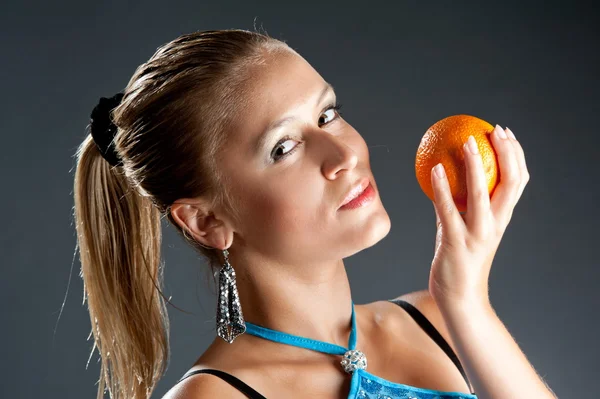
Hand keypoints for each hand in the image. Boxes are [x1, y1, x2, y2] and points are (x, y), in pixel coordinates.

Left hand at [428, 125, 529, 307]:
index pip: (518, 181)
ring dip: (475, 164)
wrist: (459, 297)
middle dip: (506, 152)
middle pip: (511, 181)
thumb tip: (442, 176)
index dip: (516, 155)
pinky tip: (433, 169)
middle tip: (493, 130)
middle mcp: (496, 223)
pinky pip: (447, 209)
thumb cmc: (459, 260)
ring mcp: (478, 233)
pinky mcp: (456, 241)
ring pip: (483, 193)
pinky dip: (441, 187)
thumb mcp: (463, 227)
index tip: (505, 134)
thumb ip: (458, 204)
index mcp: (502, 218)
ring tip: (466, 142)